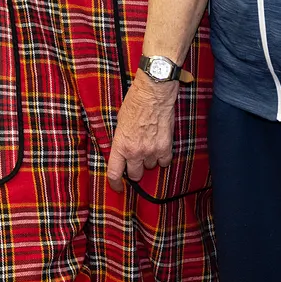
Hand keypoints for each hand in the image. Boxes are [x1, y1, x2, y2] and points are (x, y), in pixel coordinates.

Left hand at [106, 74, 177, 191]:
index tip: (118, 188)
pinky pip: (164, 162)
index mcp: (120, 145)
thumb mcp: (120, 122)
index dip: (116, 184)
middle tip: (136, 159)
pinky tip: (159, 145)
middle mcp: (135, 151)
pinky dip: (162, 157)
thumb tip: (123, 150)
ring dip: (149, 160)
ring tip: (149, 144)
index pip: (115, 173)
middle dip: (135, 169)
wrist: (153, 93)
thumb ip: (121, 140)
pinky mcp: (166, 147)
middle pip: (135, 174)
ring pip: (150, 167)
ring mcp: (151, 151)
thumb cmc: (135, 103)